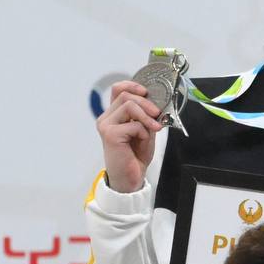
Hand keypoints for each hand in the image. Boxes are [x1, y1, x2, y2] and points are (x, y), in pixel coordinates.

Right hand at [97, 80, 162, 194]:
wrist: (131, 178)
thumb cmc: (135, 156)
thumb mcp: (144, 132)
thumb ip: (146, 117)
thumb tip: (156, 104)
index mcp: (113, 115)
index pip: (117, 89)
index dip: (132, 86)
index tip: (146, 93)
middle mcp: (106, 118)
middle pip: (125, 95)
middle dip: (146, 103)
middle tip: (157, 114)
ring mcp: (106, 125)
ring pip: (129, 105)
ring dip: (146, 116)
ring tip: (154, 129)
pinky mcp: (110, 134)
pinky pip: (133, 124)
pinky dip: (143, 132)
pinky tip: (142, 142)